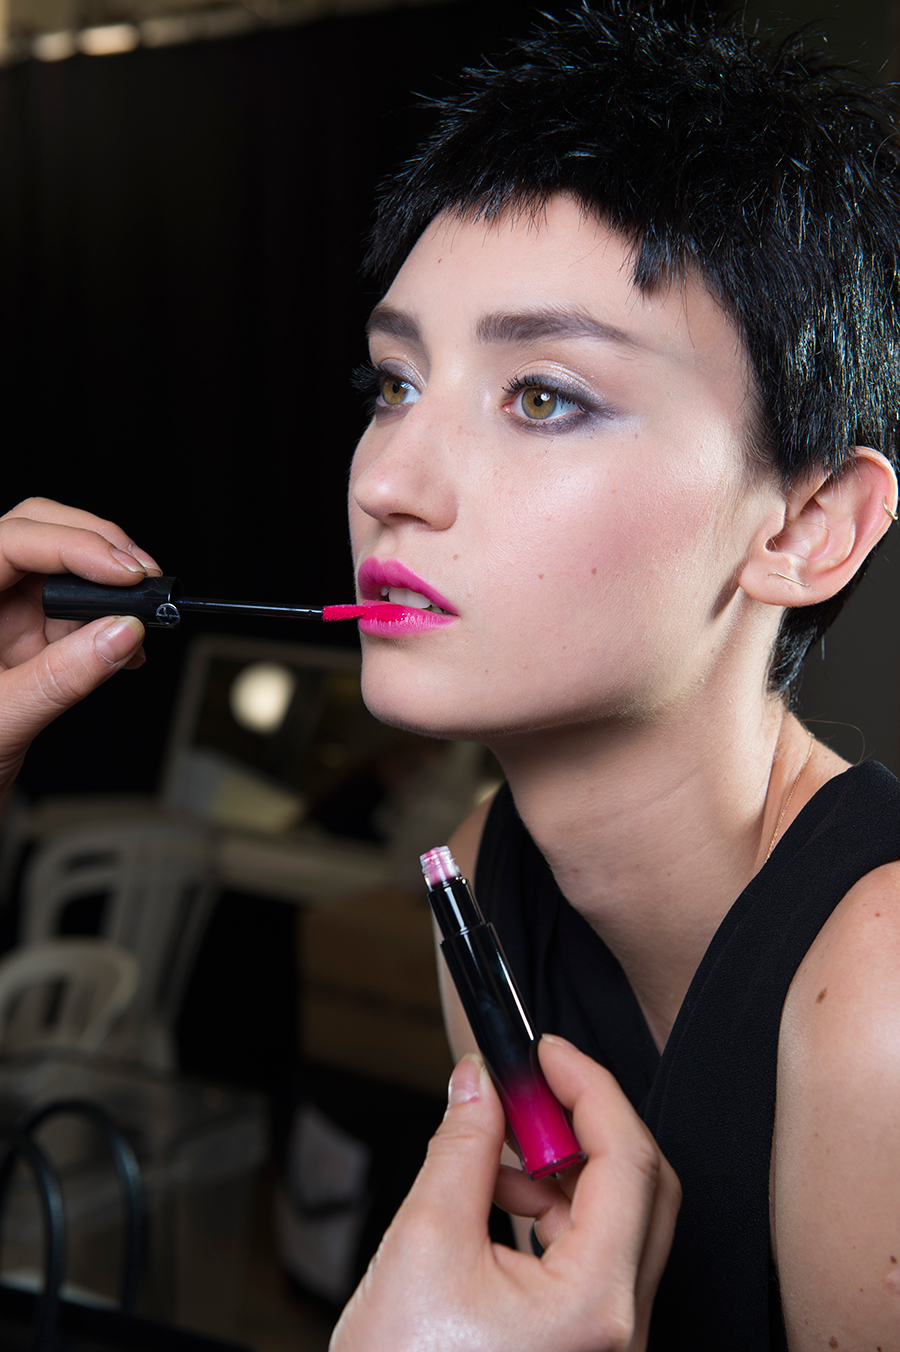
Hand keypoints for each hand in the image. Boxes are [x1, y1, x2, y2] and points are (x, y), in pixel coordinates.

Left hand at [0, 498, 161, 794]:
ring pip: (60, 564)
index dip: (76, 545)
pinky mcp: (22, 636)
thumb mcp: (3, 720)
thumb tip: (122, 633)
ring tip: (142, 616)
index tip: (127, 573)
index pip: (12, 540)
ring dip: (109, 585)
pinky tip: (126, 646)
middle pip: (37, 530)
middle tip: (143, 576)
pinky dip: (108, 620)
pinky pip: (72, 609)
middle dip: (97, 546)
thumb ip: (64, 675)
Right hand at [329, 1036, 679, 1351]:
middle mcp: (618, 1328)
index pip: (626, 1159)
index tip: (546, 1052)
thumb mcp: (423, 1243)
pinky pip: (592, 1256)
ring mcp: (605, 1342)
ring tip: (494, 1156)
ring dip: (563, 1167)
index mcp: (596, 1305)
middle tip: (530, 1086)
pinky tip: (498, 1198)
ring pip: (618, 1221)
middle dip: (583, 1123)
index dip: (588, 1088)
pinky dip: (553, 1209)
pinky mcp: (583, 1347)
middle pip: (640, 1187)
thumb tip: (478, 1085)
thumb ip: (460, 1148)